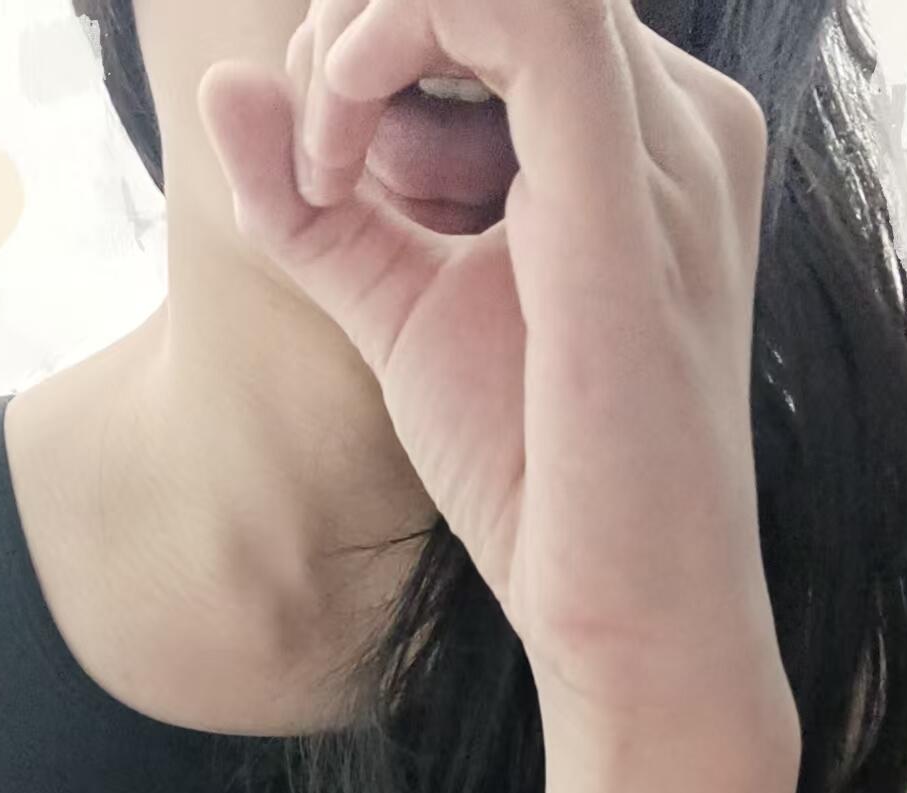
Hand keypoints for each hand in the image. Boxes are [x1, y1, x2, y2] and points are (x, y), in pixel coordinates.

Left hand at [198, 0, 791, 729]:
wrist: (628, 617)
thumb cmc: (538, 480)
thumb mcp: (404, 315)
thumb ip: (322, 208)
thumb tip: (230, 86)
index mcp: (638, 143)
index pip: (499, 1)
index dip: (376, 43)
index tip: (323, 173)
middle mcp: (676, 124)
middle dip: (362, 31)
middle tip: (319, 167)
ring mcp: (668, 156)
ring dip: (368, 33)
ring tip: (331, 169)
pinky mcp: (634, 207)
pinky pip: (530, 11)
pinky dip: (396, 36)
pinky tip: (337, 146)